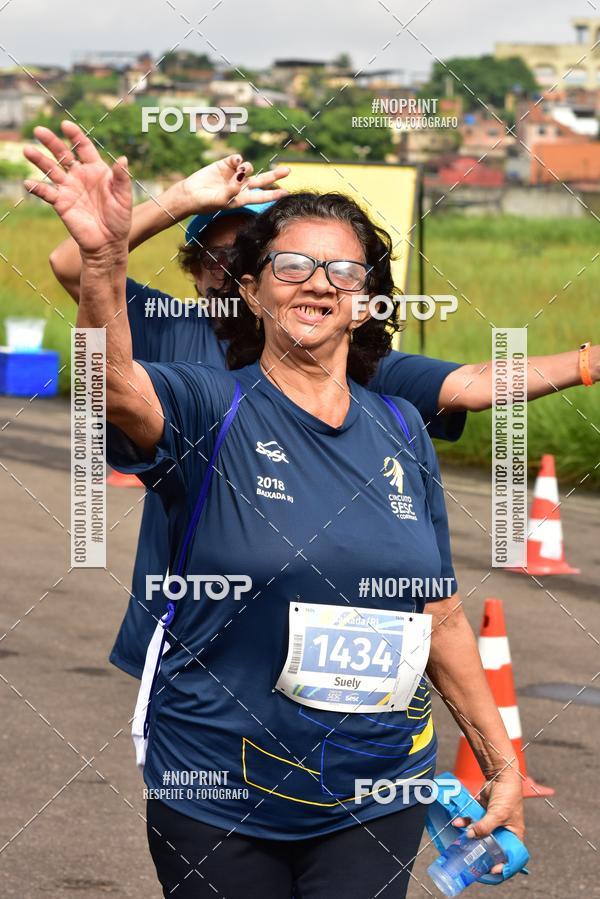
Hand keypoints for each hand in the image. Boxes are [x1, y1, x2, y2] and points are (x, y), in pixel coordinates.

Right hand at [23, 121, 131, 254]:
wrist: (108, 242)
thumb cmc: (119, 219)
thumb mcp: (124, 197)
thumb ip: (122, 178)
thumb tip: (123, 159)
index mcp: (96, 170)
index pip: (83, 147)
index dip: (75, 135)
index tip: (65, 125)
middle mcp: (79, 176)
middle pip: (63, 154)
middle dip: (51, 142)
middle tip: (39, 130)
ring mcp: (68, 188)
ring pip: (51, 170)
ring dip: (39, 160)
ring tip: (28, 151)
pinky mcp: (61, 203)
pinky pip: (47, 193)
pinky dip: (38, 188)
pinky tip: (28, 183)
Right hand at [175, 155, 289, 215]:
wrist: (190, 194)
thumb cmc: (206, 202)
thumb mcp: (222, 200)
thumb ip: (234, 189)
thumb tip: (244, 174)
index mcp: (242, 198)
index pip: (262, 196)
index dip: (274, 194)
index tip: (287, 192)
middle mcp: (241, 186)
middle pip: (262, 180)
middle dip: (275, 175)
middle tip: (288, 171)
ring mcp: (234, 175)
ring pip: (249, 168)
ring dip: (247, 168)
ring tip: (239, 171)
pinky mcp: (225, 164)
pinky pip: (237, 159)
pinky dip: (238, 159)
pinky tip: (235, 161)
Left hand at [452, 772, 523, 872]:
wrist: (500, 774)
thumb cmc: (508, 795)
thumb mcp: (498, 814)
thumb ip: (484, 827)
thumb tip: (470, 836)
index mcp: (514, 835)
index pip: (510, 856)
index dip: (502, 865)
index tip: (491, 870)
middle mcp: (503, 830)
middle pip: (492, 847)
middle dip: (481, 852)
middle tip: (470, 858)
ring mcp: (492, 822)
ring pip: (480, 834)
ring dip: (469, 835)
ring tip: (460, 839)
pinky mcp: (482, 812)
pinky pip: (473, 821)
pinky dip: (465, 822)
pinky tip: (457, 822)